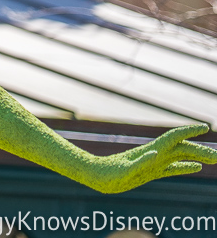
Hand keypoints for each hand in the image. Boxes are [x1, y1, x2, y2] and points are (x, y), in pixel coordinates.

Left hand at [78, 124, 216, 193]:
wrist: (98, 177)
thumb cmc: (110, 174)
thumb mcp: (125, 169)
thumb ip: (140, 162)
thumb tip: (156, 153)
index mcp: (151, 151)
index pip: (174, 137)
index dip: (189, 131)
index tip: (204, 127)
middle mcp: (155, 154)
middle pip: (182, 148)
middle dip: (201, 150)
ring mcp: (154, 162)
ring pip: (181, 157)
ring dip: (197, 157)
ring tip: (215, 159)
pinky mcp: (151, 172)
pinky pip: (173, 168)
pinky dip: (186, 166)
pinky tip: (196, 167)